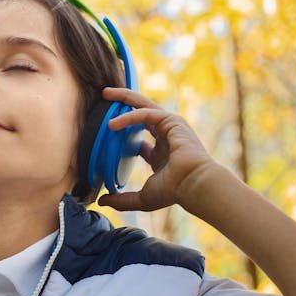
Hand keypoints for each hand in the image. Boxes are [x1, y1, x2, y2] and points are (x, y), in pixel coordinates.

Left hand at [93, 86, 217, 212]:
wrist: (193, 185)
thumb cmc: (173, 192)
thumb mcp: (142, 197)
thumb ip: (122, 200)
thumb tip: (102, 201)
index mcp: (161, 155)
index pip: (140, 139)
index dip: (124, 132)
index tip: (106, 130)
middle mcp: (166, 138)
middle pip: (141, 114)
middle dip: (123, 104)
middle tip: (104, 97)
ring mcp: (170, 127)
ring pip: (144, 105)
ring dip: (125, 98)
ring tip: (105, 94)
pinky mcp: (172, 121)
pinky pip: (146, 113)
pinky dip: (129, 116)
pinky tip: (113, 124)